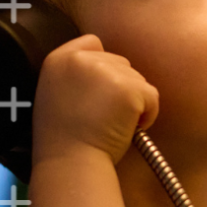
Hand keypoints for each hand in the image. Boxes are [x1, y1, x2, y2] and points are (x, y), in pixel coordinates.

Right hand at [32, 33, 159, 166]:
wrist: (70, 164)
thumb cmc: (64, 141)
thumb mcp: (55, 96)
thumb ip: (76, 77)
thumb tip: (106, 74)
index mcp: (58, 59)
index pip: (93, 43)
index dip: (103, 67)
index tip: (100, 93)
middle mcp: (80, 59)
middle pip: (120, 62)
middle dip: (120, 88)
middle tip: (103, 117)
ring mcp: (105, 71)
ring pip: (138, 80)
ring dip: (133, 103)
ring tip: (111, 125)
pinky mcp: (128, 88)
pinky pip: (152, 97)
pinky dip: (148, 115)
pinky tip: (127, 129)